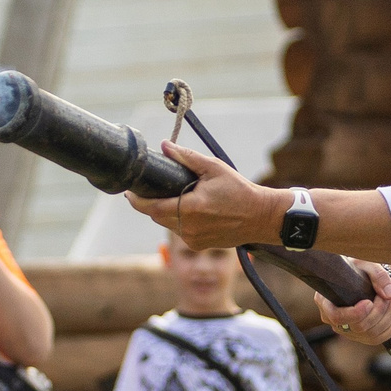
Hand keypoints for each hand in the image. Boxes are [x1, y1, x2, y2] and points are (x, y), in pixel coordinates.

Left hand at [125, 142, 287, 251]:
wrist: (261, 217)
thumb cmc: (240, 191)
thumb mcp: (214, 168)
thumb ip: (186, 158)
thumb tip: (164, 146)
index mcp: (189, 208)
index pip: (150, 207)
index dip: (136, 200)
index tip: (130, 191)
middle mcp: (188, 227)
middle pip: (156, 216)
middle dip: (151, 203)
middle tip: (152, 189)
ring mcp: (193, 239)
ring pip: (168, 224)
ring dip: (167, 211)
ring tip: (177, 196)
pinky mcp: (199, 245)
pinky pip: (181, 231)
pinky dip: (180, 220)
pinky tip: (192, 209)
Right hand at [318, 263, 390, 346]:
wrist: (358, 276)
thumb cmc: (356, 269)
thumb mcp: (365, 264)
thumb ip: (378, 275)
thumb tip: (390, 295)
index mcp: (325, 302)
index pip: (336, 317)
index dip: (355, 314)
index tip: (369, 302)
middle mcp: (333, 319)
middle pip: (358, 327)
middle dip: (378, 312)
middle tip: (390, 296)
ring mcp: (346, 330)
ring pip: (369, 334)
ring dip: (387, 318)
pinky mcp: (359, 335)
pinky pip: (376, 339)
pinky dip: (390, 329)